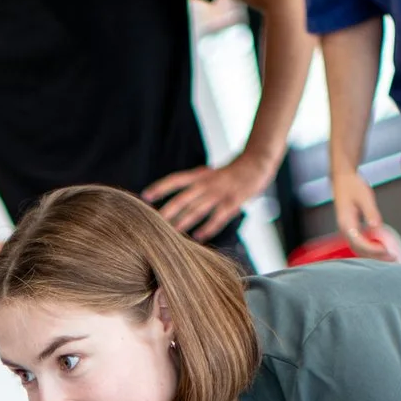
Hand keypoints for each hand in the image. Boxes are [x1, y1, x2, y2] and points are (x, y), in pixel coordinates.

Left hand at [146, 149, 279, 241]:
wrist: (256, 162)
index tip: (144, 195)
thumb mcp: (209, 173)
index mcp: (200, 175)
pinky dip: (207, 229)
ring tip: (171, 234)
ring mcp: (220, 193)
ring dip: (183, 223)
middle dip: (167, 211)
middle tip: (152, 223)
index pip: (176, 180)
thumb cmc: (230, 171)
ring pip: (197, 210)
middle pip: (182, 198)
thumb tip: (175, 200)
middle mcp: (207, 183)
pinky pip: (218, 218)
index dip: (160, 187)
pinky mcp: (232, 202)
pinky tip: (198, 238)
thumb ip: (194, 185)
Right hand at [330, 166, 395, 258]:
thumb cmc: (353, 186)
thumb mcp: (364, 196)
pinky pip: (359, 243)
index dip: (373, 249)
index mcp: (346, 223)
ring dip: (373, 254)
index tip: (386, 251)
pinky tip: (380, 248)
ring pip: (359, 248)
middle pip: (359, 249)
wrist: (343, 178)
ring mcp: (346, 230)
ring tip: (388, 255)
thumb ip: (371, 212)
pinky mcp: (350, 228)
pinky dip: (370, 248)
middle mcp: (344, 229)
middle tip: (392, 257)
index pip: (360, 242)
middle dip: (375, 255)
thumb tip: (376, 226)